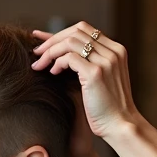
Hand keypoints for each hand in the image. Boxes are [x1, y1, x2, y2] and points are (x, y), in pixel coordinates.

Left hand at [31, 22, 140, 146]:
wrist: (120, 126)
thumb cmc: (106, 107)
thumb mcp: (100, 79)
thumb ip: (86, 62)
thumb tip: (59, 52)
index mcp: (116, 50)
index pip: (84, 29)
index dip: (60, 32)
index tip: (41, 38)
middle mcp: (113, 51)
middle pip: (76, 30)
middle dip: (52, 39)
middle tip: (36, 51)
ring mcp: (106, 61)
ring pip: (70, 41)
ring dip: (50, 51)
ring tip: (40, 65)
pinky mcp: (95, 73)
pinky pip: (68, 57)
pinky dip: (57, 62)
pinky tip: (52, 73)